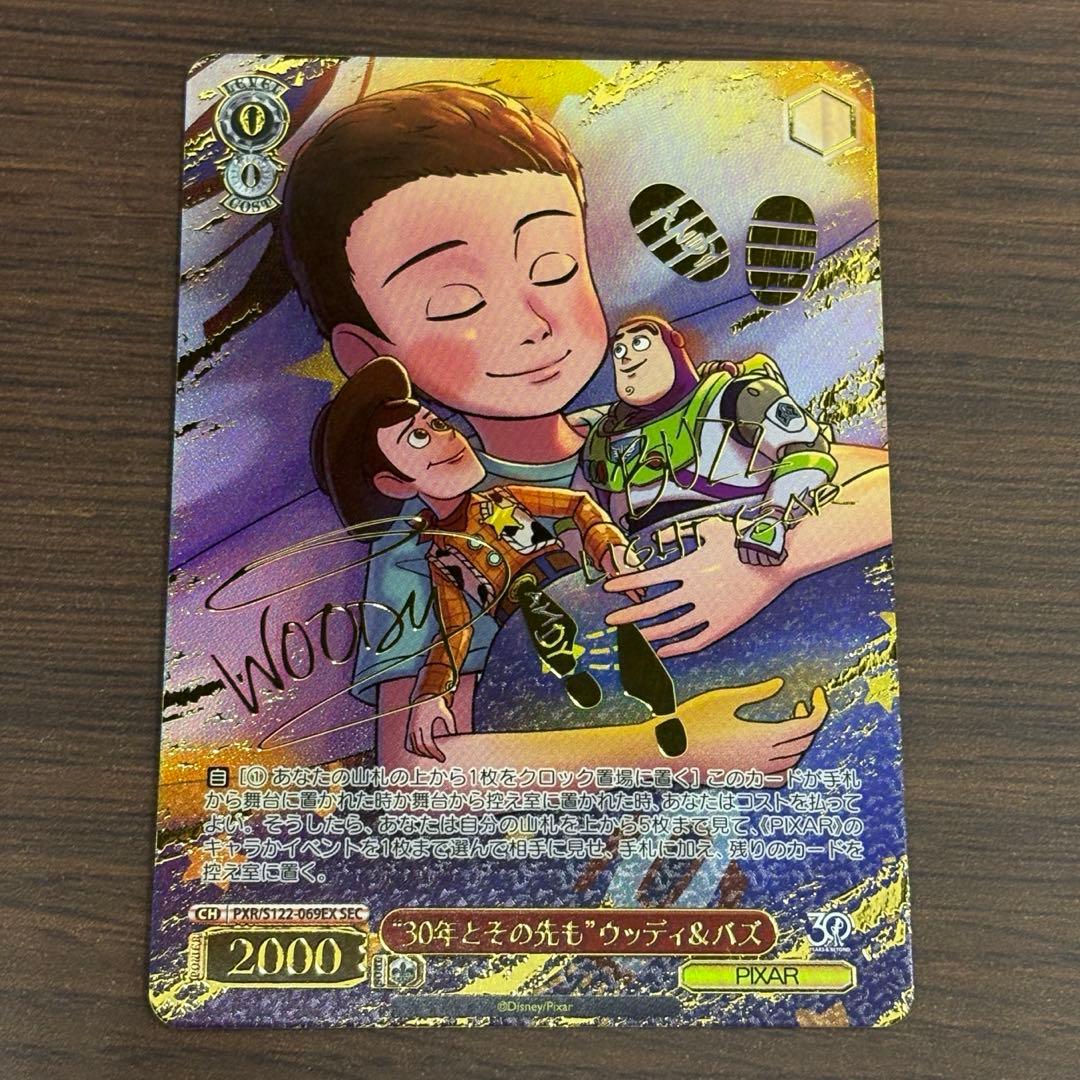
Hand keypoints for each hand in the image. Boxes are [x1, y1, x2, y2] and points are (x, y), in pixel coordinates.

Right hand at [405, 696, 455, 762]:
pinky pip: (409, 743)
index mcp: (424, 723)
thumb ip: (451, 725)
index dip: (435, 753)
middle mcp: (415, 727)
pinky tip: (423, 751)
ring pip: (413, 746)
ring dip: (422, 753)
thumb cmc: (436, 704)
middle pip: (420, 747)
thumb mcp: (446, 713)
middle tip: (439, 758)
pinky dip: (415, 749)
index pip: (428, 744)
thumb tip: (454, 736)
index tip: (442, 758)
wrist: (424, 696)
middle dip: (430, 755)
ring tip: (432, 755)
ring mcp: (410, 728)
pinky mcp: (409, 728)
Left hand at [603, 515, 794, 657]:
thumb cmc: (742, 540)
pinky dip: (676, 648)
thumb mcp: (710, 529)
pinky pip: (694, 641)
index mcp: (687, 568)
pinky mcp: (723, 625)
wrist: (776, 560)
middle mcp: (693, 591)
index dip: (625, 584)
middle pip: (652, 608)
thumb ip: (682, 534)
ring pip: (670, 628)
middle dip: (628, 615)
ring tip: (632, 638)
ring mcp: (709, 610)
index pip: (646, 579)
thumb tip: (661, 538)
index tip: (608, 588)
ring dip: (648, 634)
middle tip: (610, 620)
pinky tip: (661, 652)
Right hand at [674, 677, 828, 786]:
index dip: (819, 709)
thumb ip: (756, 693)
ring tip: (791, 724)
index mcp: (763, 736)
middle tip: (802, 704)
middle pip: (804, 743)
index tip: (816, 693)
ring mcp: (754, 772)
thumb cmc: (693, 720)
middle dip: (810, 722)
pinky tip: (779, 751)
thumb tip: (781, 684)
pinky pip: (778, 778)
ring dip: (800, 743)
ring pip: (794, 762)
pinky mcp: (744, 780)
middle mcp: (763, 758)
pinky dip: (788, 766)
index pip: (807, 726)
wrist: (668, 751)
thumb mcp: (724, 699)